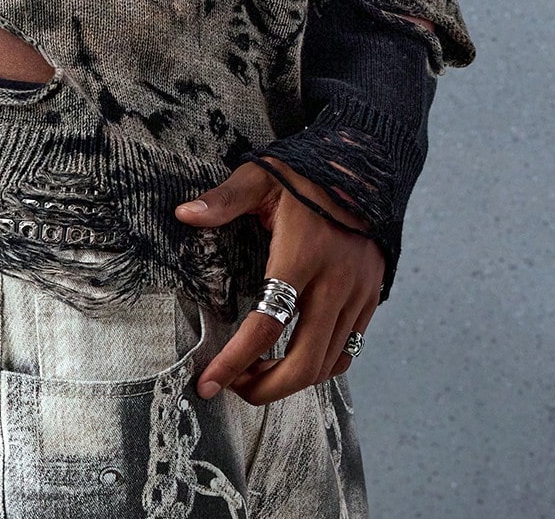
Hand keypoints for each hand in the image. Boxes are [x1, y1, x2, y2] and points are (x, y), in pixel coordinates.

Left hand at [175, 158, 384, 406]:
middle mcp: (335, 282)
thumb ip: (224, 198)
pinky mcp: (370, 298)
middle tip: (232, 388)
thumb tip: (185, 214)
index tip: (208, 381)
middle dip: (264, 388)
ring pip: (327, 364)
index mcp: (302, 255)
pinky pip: (348, 350)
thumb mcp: (261, 175)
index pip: (267, 325)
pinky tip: (293, 360)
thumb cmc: (306, 173)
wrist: (366, 166)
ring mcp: (357, 294)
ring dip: (289, 381)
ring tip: (256, 375)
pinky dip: (320, 366)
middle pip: (303, 361)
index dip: (234, 360)